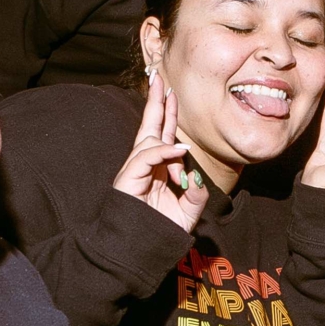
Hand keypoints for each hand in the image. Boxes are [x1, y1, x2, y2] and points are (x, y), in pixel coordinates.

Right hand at [111, 68, 209, 231]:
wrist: (139, 248)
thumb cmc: (159, 230)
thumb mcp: (187, 212)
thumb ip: (195, 196)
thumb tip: (195, 178)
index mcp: (158, 168)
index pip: (163, 134)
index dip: (167, 114)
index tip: (172, 93)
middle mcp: (145, 164)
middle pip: (150, 125)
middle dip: (155, 100)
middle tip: (158, 77)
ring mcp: (135, 169)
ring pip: (150, 137)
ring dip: (165, 120)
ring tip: (170, 95)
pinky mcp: (129, 177)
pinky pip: (147, 156)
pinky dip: (163, 152)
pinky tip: (178, 150)